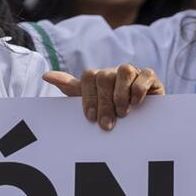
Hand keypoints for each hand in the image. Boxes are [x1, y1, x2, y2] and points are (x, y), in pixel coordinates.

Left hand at [43, 64, 162, 130]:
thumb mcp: (92, 101)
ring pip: (124, 71)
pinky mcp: (150, 77)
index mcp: (99, 77)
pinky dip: (139, 90)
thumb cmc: (113, 111)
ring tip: (123, 113)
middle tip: (107, 124)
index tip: (91, 118)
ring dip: (121, 95)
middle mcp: (114, 72)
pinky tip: (136, 103)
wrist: (142, 119)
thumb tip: (46, 75)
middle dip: (104, 103)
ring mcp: (133, 72)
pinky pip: (145, 75)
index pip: (88, 77)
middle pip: (105, 76)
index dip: (88, 97)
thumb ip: (71, 88)